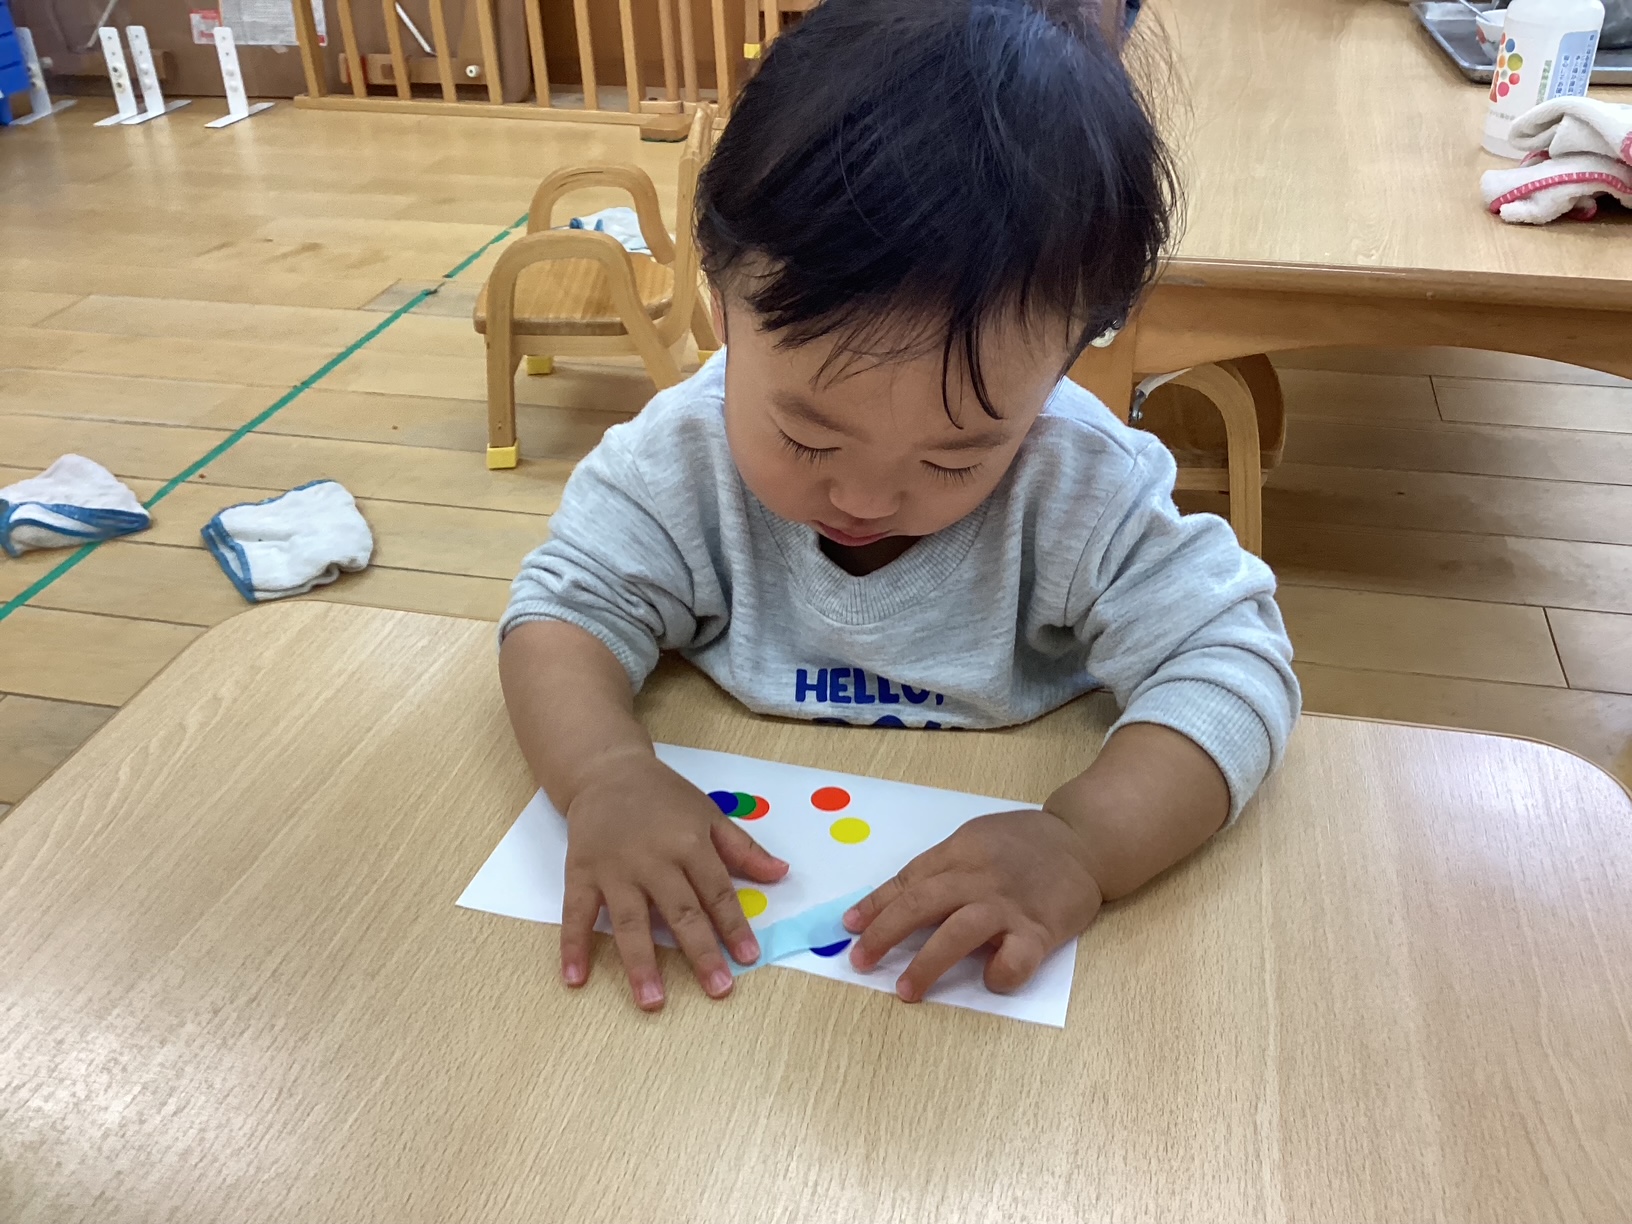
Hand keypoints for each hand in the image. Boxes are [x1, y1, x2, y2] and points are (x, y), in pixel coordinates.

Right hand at [561, 749, 788, 1010]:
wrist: (606, 771)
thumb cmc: (663, 796)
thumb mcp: (709, 814)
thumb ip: (743, 848)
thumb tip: (782, 874)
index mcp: (689, 843)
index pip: (717, 893)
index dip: (734, 926)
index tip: (748, 958)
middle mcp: (653, 860)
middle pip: (680, 912)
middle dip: (700, 952)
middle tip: (717, 989)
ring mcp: (614, 869)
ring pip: (630, 922)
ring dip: (641, 963)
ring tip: (652, 1000)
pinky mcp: (580, 873)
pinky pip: (577, 913)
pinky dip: (572, 945)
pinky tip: (575, 978)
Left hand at [841, 809, 1102, 1001]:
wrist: (1086, 840)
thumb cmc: (1025, 843)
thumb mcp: (977, 838)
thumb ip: (944, 866)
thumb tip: (899, 902)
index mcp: (960, 851)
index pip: (908, 880)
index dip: (875, 906)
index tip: (850, 928)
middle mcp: (979, 877)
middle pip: (921, 905)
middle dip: (884, 935)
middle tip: (860, 961)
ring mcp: (1009, 904)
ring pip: (957, 933)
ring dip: (926, 964)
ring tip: (905, 991)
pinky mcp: (1040, 930)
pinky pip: (1013, 960)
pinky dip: (997, 975)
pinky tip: (987, 981)